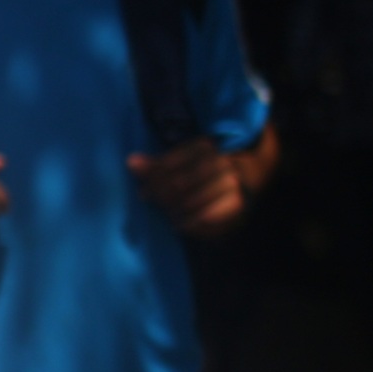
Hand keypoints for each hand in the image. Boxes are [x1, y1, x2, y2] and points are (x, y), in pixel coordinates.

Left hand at [128, 135, 245, 237]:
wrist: (241, 185)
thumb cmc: (199, 174)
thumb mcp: (179, 164)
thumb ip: (155, 165)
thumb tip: (131, 162)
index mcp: (203, 147)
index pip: (169, 164)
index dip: (152, 180)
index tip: (143, 193)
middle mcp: (219, 161)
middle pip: (178, 183)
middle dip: (160, 196)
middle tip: (152, 203)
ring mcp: (229, 182)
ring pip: (189, 201)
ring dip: (173, 211)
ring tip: (167, 214)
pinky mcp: (235, 202)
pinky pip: (205, 216)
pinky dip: (188, 222)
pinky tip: (179, 224)